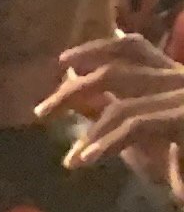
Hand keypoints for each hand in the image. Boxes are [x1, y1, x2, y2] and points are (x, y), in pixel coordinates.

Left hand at [43, 35, 183, 192]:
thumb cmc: (176, 163)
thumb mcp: (134, 133)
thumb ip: (108, 107)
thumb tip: (74, 88)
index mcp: (170, 76)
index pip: (132, 48)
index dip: (96, 49)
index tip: (62, 61)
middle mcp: (180, 79)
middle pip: (116, 72)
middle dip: (74, 92)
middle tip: (41, 112)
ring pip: (122, 105)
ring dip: (91, 134)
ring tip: (71, 160)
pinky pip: (137, 125)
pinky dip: (108, 143)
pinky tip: (88, 160)